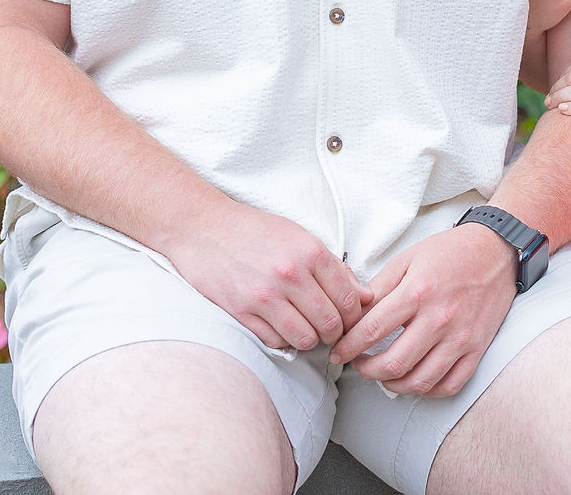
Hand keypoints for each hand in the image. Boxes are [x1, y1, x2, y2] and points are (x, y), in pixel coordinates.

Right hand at [163, 200, 370, 352]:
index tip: (349, 320)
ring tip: (305, 328)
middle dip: (335, 332)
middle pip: (331, 323)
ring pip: (306, 338)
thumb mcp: (300, 237)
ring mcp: (265, 295)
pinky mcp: (242, 312)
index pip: (349, 299)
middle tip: (328, 329)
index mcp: (310, 252)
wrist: (204, 229)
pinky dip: (282, 339)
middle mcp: (290, 274)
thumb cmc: (255, 232)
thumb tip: (366, 297)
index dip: (354, 317)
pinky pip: (276, 341)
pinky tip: (280, 326)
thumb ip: (335, 268)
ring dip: (309, 339)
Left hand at [327, 224, 517, 397]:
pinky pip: (450, 384)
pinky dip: (428, 390)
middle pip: (393, 364)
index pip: (371, 331)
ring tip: (383, 375)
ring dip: (393, 385)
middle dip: (366, 371)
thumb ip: (379, 288)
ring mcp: (460, 337)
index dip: (347, 347)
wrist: (496, 250)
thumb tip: (354, 314)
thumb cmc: (450, 252)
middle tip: (358, 365)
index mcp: (417, 292)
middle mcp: (439, 318)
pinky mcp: (477, 348)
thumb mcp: (407, 259)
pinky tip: (415, 380)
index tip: (338, 352)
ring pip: (420, 381)